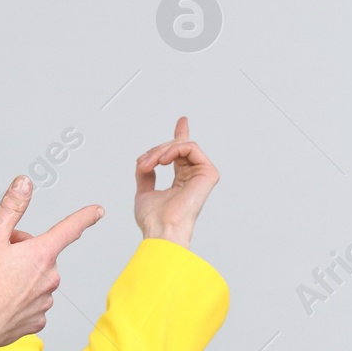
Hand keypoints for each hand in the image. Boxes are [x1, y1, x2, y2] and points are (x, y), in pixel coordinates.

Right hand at [0, 175, 103, 350]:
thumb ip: (11, 208)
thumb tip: (25, 184)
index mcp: (41, 254)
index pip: (69, 228)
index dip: (84, 217)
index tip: (97, 211)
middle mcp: (50, 277)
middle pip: (41, 254)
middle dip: (22, 252)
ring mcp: (46, 300)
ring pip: (36, 279)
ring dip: (21, 276)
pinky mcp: (38, 319)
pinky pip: (32, 303)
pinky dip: (19, 300)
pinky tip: (2, 302)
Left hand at [134, 116, 218, 247]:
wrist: (161, 229)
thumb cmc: (154, 219)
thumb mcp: (144, 191)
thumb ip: (146, 175)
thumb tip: (145, 161)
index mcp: (181, 181)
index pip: (182, 154)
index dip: (181, 136)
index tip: (182, 121)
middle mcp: (193, 177)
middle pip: (176, 147)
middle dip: (155, 151)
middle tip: (143, 163)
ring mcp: (201, 175)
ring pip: (181, 146)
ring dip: (161, 151)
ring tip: (150, 164)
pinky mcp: (208, 173)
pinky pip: (190, 148)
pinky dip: (173, 150)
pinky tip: (163, 160)